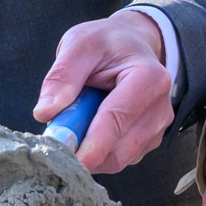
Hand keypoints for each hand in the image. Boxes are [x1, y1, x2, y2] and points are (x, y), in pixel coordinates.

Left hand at [33, 9, 177, 175]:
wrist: (130, 44)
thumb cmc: (106, 42)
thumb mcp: (79, 45)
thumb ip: (62, 76)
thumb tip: (44, 113)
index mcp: (149, 79)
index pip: (117, 121)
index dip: (91, 146)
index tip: (66, 162)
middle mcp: (160, 108)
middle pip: (118, 150)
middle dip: (84, 151)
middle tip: (56, 134)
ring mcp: (157, 128)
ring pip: (117, 159)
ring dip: (89, 150)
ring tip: (78, 117)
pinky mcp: (149, 141)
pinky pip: (118, 158)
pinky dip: (97, 152)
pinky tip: (90, 126)